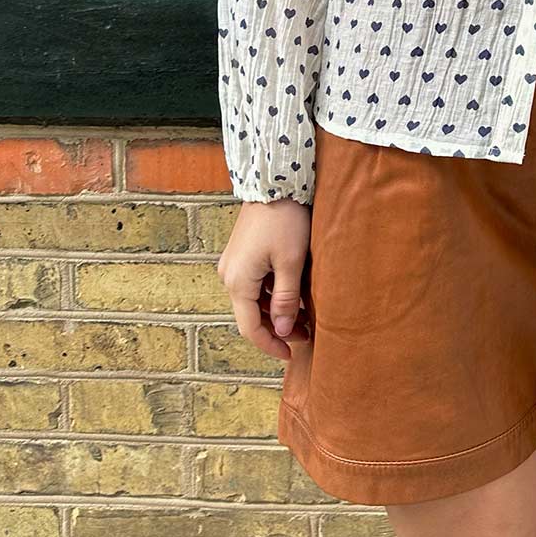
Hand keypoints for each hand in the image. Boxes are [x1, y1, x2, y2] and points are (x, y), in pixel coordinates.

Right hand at [216, 198, 313, 361]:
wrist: (274, 181)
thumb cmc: (285, 220)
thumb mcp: (291, 263)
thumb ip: (285, 300)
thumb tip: (281, 331)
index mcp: (238, 282)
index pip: (250, 329)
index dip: (271, 345)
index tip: (292, 355)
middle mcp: (229, 275)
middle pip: (250, 315)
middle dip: (277, 328)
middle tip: (306, 335)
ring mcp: (233, 264)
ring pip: (253, 300)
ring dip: (275, 311)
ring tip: (304, 317)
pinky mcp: (241, 253)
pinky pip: (254, 284)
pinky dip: (271, 294)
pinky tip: (293, 294)